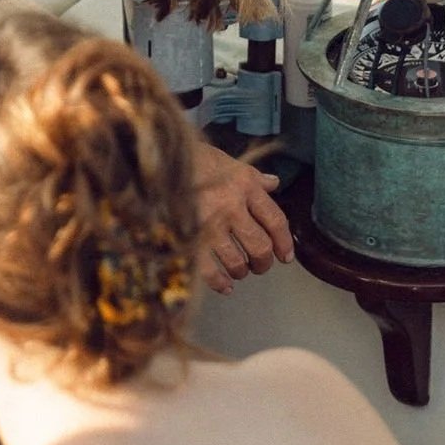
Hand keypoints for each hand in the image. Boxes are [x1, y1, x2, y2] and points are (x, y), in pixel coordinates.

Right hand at [193, 138, 293, 292]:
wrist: (159, 158)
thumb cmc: (196, 160)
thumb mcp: (231, 163)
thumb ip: (255, 177)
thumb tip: (274, 184)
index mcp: (246, 186)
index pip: (276, 221)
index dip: (284, 243)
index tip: (285, 256)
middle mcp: (232, 206)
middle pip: (260, 246)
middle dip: (263, 262)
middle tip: (259, 266)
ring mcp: (210, 224)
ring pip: (237, 261)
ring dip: (241, 271)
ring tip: (239, 270)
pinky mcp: (189, 236)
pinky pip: (209, 269)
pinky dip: (220, 282)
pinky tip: (225, 286)